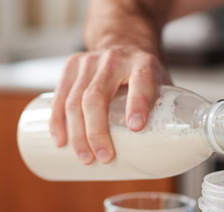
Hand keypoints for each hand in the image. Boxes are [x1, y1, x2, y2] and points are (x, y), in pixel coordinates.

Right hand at [48, 46, 170, 164]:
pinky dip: (58, 121)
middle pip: (97, 96)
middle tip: (104, 157)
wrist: (123, 42)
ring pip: (75, 100)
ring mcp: (89, 61)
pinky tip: (60, 140)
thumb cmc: (143, 74)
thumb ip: (163, 111)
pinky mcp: (71, 65)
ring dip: (77, 134)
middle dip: (97, 131)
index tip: (136, 127)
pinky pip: (59, 96)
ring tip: (85, 158)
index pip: (140, 81)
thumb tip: (165, 155)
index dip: (138, 103)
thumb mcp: (161, 84)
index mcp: (143, 63)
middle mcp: (115, 59)